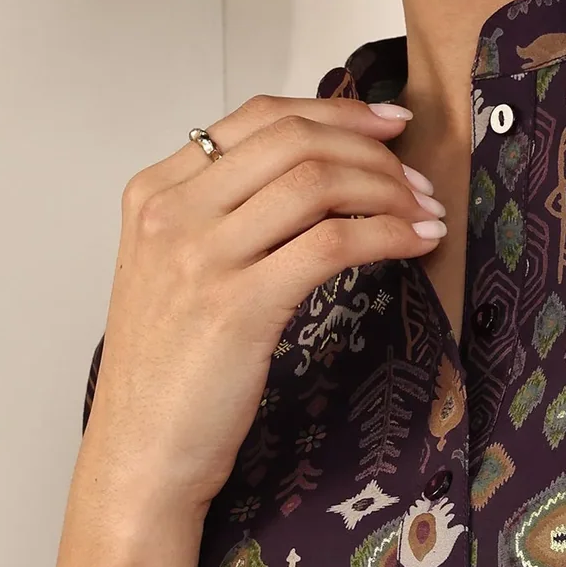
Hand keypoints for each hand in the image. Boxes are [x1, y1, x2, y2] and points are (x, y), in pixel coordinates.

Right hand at [81, 92, 445, 513]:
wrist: (140, 454)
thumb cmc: (169, 372)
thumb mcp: (178, 271)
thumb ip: (226, 215)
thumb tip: (318, 172)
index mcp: (155, 192)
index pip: (259, 117)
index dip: (337, 112)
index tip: (389, 124)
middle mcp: (171, 213)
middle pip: (294, 140)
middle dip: (372, 150)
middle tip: (418, 177)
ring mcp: (200, 256)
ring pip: (316, 182)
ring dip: (388, 190)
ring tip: (425, 214)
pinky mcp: (238, 305)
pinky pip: (332, 243)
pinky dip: (387, 234)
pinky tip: (415, 245)